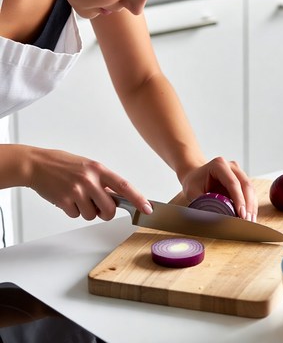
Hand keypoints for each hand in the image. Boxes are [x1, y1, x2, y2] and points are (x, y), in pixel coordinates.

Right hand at [27, 147, 152, 220]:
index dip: (138, 199)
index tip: (147, 208)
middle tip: (98, 206)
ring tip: (77, 197)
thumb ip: (104, 181)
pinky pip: (76, 215)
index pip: (124, 186)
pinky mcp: (64, 200)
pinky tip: (67, 198)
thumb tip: (119, 198)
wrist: (36, 164)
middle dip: (106, 213)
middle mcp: (89, 180)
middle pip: (109, 209)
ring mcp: (76, 190)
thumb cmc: (64, 164)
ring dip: (86, 211)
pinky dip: (73, 211)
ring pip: (92, 215)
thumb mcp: (88, 166)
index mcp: (99, 169)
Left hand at [180, 157, 257, 221]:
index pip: (232, 183)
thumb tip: (214, 218)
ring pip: (250, 189)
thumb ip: (202, 203)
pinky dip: (250, 205)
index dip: (239, 199)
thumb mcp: (193, 192)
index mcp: (219, 165)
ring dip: (251, 206)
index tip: (241, 214)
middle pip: (245, 185)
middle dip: (248, 204)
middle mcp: (231, 166)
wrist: (195, 176)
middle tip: (247, 221)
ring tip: (250, 221)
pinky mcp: (242, 180)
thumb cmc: (193, 183)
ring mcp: (238, 172)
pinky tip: (250, 216)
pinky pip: (249, 193)